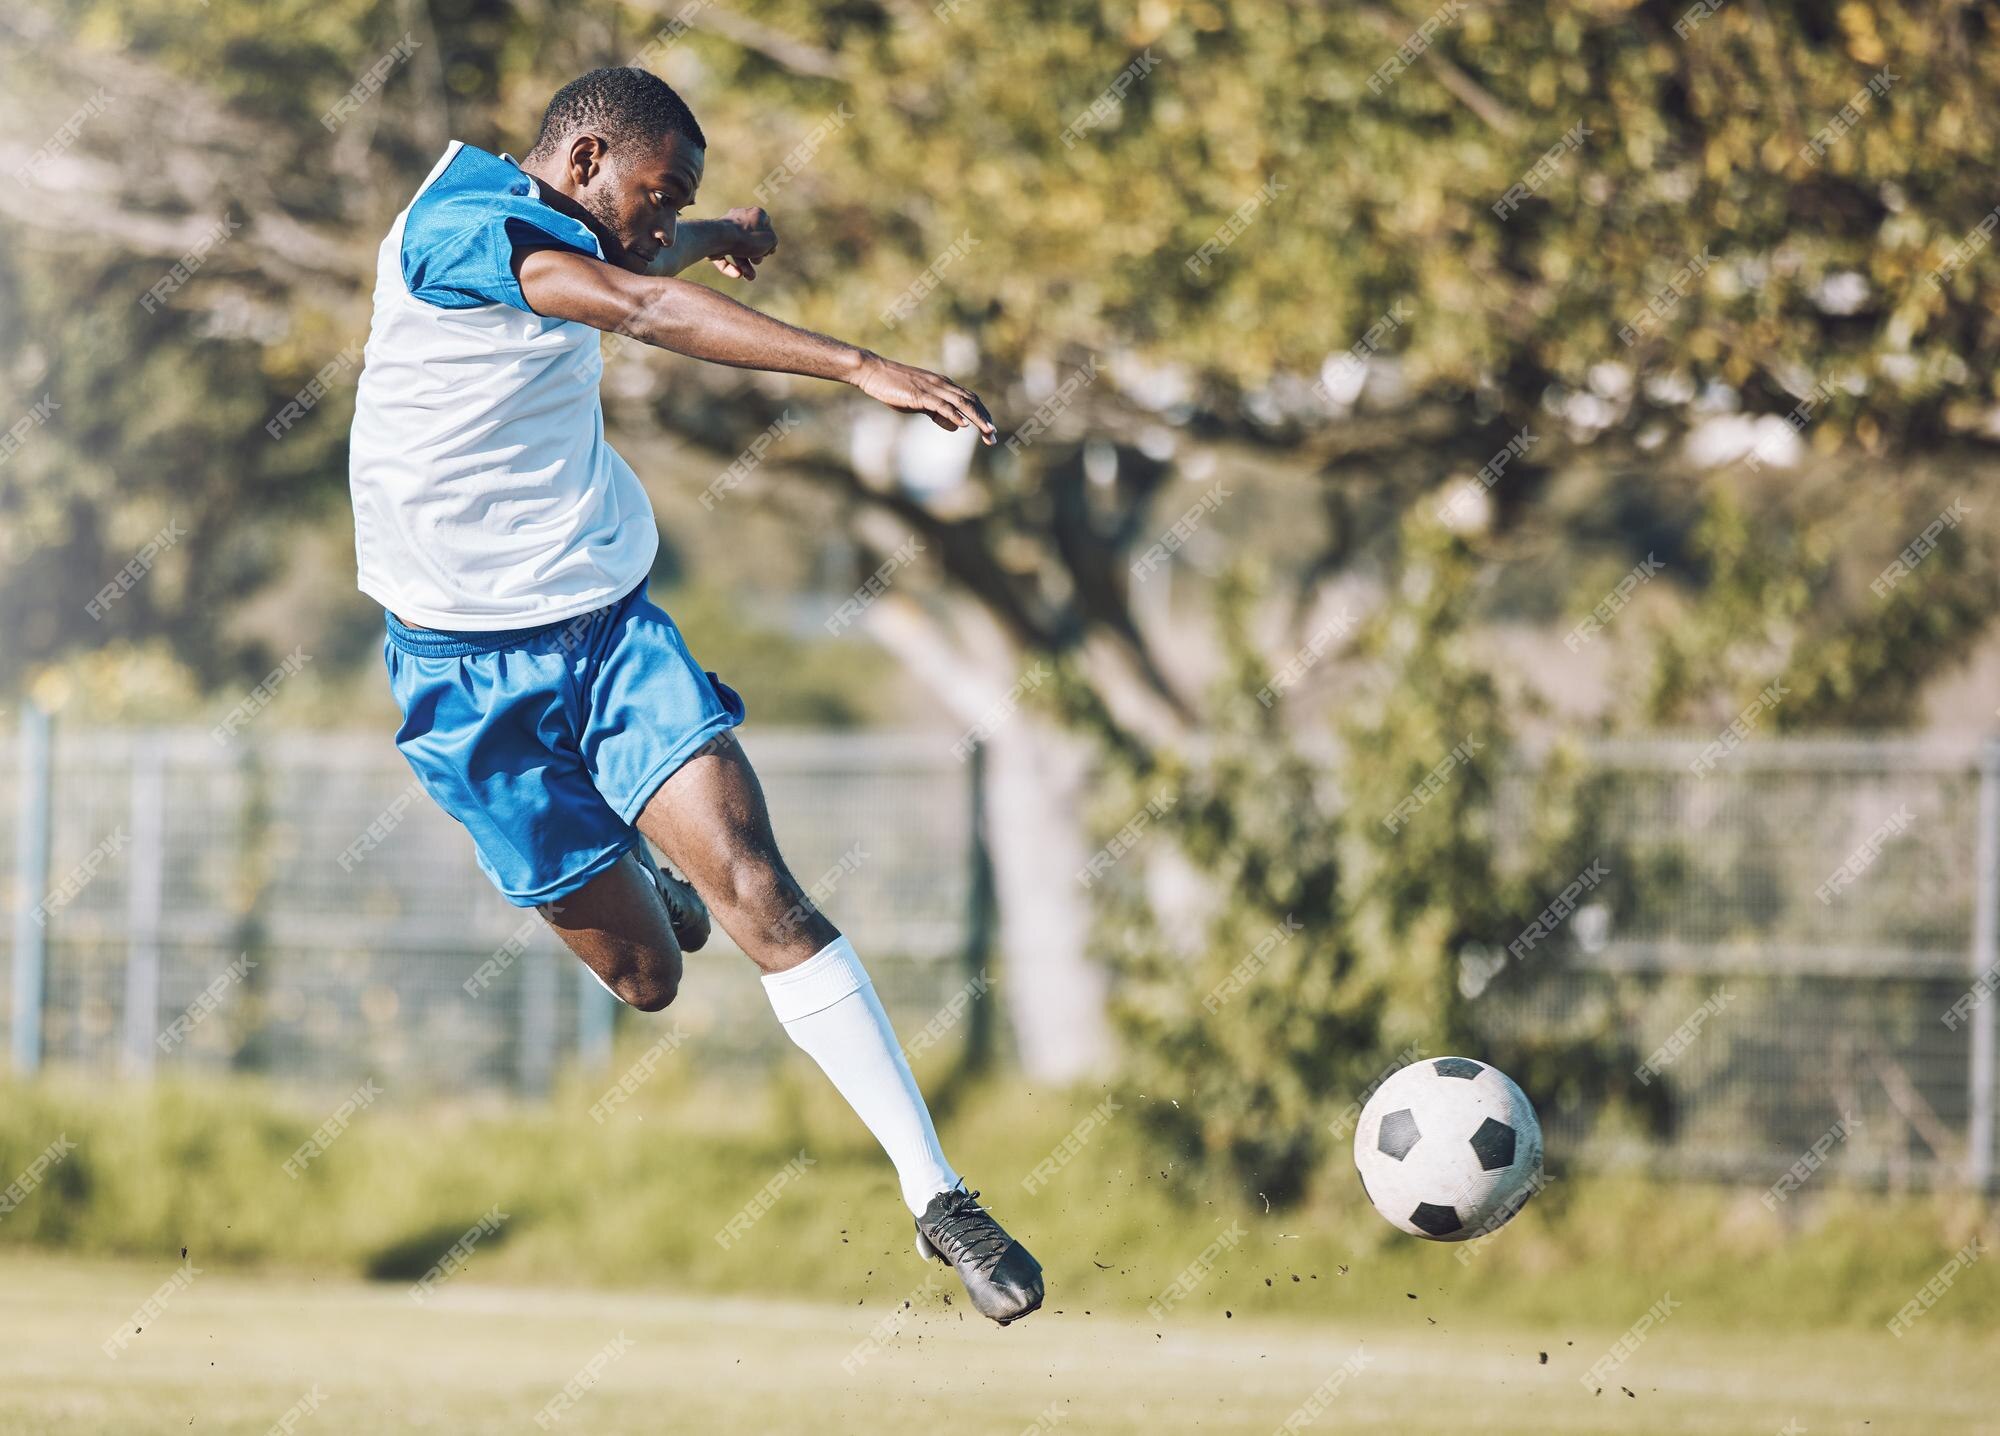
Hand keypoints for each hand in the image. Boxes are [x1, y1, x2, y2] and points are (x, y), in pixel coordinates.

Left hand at [710, 206, 776, 280]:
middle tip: (756, 260)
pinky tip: (737, 274)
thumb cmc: (747, 237)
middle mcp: (739, 219)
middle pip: (751, 241)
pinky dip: (730, 267)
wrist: (719, 237)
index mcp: (754, 214)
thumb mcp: (770, 240)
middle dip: (755, 256)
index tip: (769, 251)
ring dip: (745, 266)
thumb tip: (767, 246)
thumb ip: (772, 242)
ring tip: (749, 277)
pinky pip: (723, 257)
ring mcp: (725, 231)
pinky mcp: (714, 243)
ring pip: (737, 251)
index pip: (766, 226)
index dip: (769, 240)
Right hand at [853, 353, 997, 444]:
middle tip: (994, 437)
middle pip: (971, 401)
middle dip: (984, 419)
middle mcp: (942, 385)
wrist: (873, 372)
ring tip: (987, 432)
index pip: (970, 400)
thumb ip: (938, 413)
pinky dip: (954, 414)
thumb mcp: (920, 403)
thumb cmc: (894, 387)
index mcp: (943, 386)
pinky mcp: (920, 395)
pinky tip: (963, 424)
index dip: (982, 415)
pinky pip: (941, 404)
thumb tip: (956, 425)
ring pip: (961, 403)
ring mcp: (932, 388)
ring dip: (976, 418)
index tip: (990, 432)